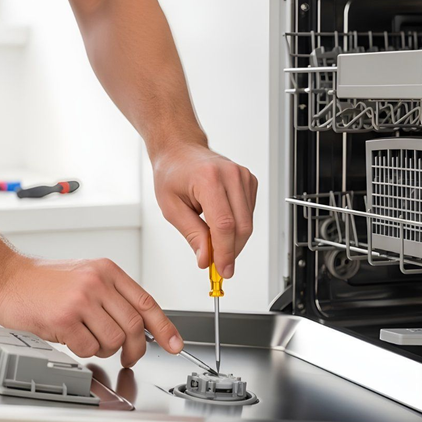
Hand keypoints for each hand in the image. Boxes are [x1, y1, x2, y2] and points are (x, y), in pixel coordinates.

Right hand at [0, 256, 182, 367]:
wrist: (7, 278)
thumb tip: (140, 324)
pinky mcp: (65, 317)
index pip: (146, 302)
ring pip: (113, 340)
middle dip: (135, 348)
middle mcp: (98, 282)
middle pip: (134, 326)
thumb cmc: (43, 280)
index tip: (174, 343)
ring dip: (104, 349)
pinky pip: (88, 348)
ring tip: (88, 340)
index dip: (165, 327)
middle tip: (129, 357)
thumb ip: (112, 295)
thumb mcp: (86, 275)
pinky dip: (83, 351)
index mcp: (107, 270)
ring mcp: (82, 299)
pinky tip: (71, 338)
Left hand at [152, 143, 257, 277]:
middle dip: (231, 251)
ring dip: (234, 241)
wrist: (180, 151)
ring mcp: (243, 177)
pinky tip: (220, 225)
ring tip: (212, 242)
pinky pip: (248, 214)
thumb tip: (207, 259)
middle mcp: (231, 175)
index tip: (223, 270)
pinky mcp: (250, 181)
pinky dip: (237, 227)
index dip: (225, 252)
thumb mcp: (172, 208)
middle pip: (242, 226)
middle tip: (217, 265)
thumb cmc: (172, 174)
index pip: (224, 224)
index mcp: (209, 179)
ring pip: (248, 223)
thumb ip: (192, 235)